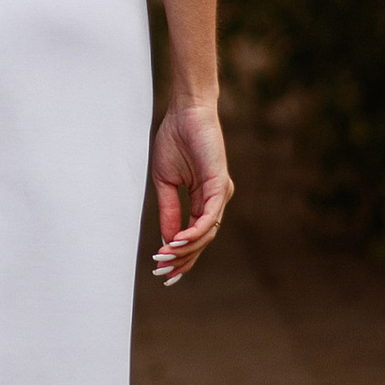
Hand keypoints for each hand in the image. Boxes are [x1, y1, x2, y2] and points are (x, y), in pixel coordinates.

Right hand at [150, 100, 230, 283]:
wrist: (186, 111)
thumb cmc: (175, 140)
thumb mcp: (165, 182)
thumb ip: (169, 211)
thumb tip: (168, 240)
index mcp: (203, 198)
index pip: (195, 235)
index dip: (182, 255)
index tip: (165, 272)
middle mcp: (216, 199)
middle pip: (203, 240)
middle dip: (183, 259)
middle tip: (164, 273)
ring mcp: (220, 193)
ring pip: (208, 232)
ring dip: (187, 249)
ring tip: (166, 258)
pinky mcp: (220, 184)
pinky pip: (209, 216)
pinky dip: (194, 231)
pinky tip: (178, 241)